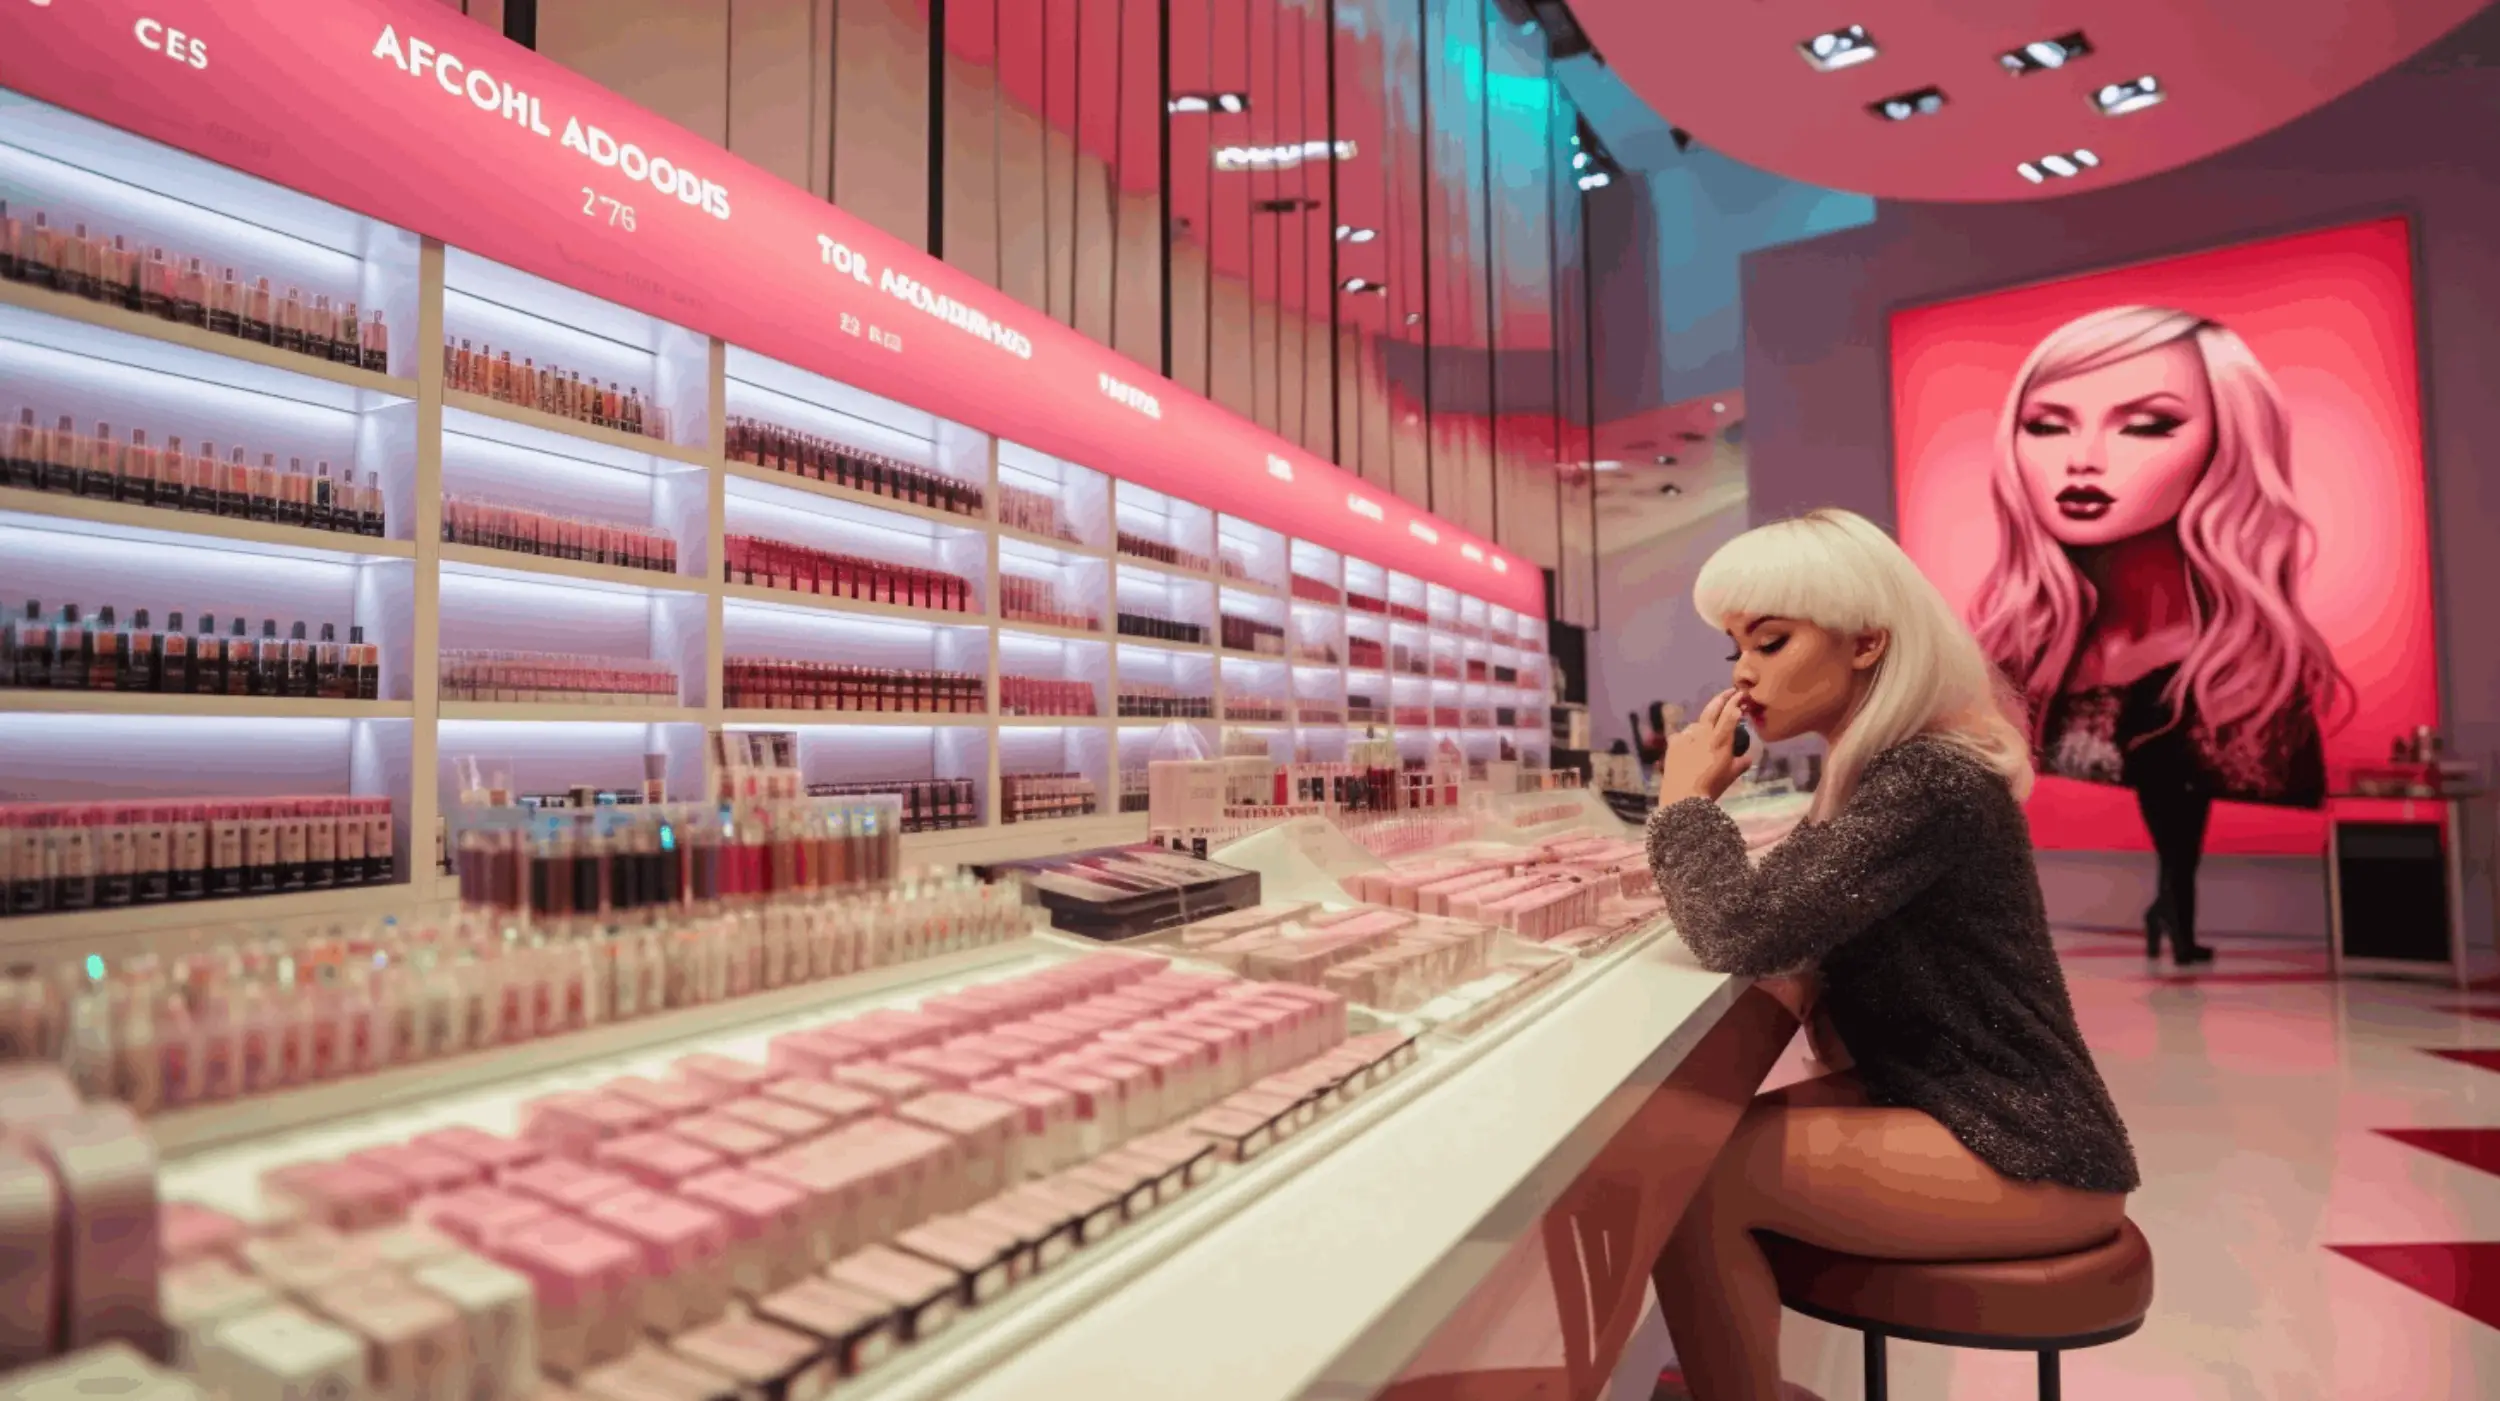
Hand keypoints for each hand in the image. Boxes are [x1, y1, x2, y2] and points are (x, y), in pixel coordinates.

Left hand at [1658, 688, 1755, 804]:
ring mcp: (1686, 735)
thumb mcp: (1732, 775)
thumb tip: (1748, 757)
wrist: (1683, 796)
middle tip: (1730, 691)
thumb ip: (1742, 763)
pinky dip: (1690, 737)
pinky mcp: (1673, 742)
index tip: (1742, 695)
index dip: (1736, 702)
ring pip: (1698, 724)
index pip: (1730, 713)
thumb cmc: (1711, 787)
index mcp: (1720, 740)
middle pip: (1713, 708)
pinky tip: (1691, 746)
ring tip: (1708, 733)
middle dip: (1723, 697)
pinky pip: (1684, 735)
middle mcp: (1703, 733)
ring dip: (1705, 724)